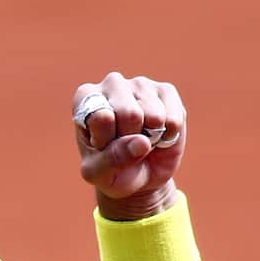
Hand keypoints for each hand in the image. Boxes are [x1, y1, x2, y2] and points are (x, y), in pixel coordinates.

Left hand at [73, 72, 186, 218]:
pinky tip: (158, 134)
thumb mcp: (99, 174)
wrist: (138, 176)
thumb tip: (142, 142)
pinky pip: (174, 120)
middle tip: (124, 144)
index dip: (105, 141)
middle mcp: (112, 83)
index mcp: (85, 97)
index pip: (100, 117)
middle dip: (130, 139)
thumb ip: (111, 160)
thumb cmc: (111, 171)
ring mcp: (141, 84)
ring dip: (151, 138)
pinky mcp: (167, 91)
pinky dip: (168, 137)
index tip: (101, 146)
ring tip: (140, 139)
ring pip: (154, 117)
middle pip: (129, 114)